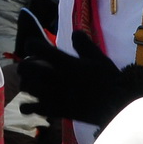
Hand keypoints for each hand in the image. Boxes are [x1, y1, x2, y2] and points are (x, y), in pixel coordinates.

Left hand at [17, 12, 142, 128]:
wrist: (117, 105)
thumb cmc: (110, 80)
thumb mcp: (99, 58)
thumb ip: (84, 44)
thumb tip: (75, 32)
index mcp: (67, 63)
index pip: (39, 48)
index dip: (32, 45)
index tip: (35, 47)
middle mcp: (57, 78)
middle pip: (27, 68)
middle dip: (24, 66)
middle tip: (29, 68)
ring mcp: (55, 95)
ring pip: (27, 88)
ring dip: (26, 85)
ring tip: (32, 85)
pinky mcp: (56, 110)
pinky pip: (32, 108)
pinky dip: (28, 106)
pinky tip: (33, 104)